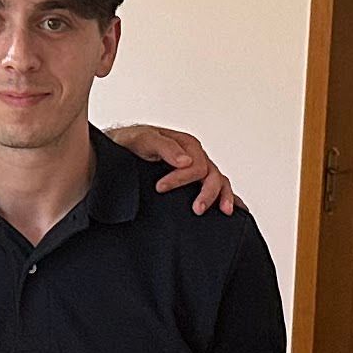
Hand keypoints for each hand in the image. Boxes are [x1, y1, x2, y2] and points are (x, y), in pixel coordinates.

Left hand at [105, 123, 238, 215]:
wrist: (116, 153)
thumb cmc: (129, 144)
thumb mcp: (143, 139)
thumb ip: (165, 147)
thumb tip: (186, 161)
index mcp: (186, 145)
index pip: (195, 164)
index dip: (181, 178)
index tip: (161, 188)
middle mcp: (195, 157)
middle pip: (212, 174)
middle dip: (207, 192)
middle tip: (196, 209)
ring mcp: (197, 171)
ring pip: (219, 181)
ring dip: (222, 196)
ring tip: (222, 212)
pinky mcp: (193, 183)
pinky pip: (217, 189)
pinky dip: (229, 198)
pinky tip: (236, 210)